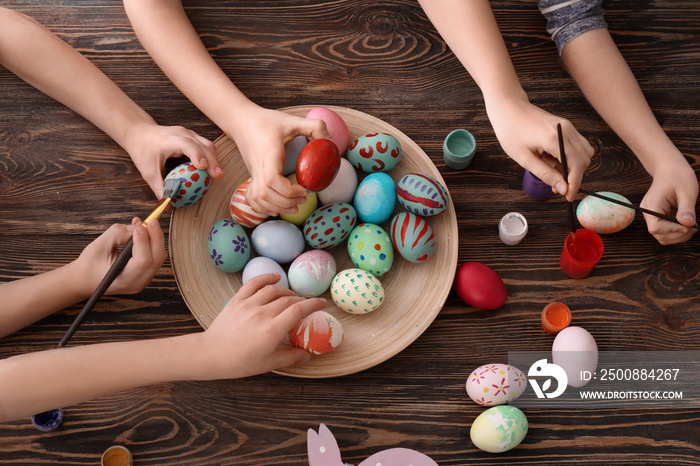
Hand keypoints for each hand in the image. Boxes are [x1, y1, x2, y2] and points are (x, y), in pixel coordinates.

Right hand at [73, 218, 166, 295]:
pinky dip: (152, 244)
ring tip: (147, 225)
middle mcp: (136, 283)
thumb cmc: (90, 263)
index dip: (144, 241)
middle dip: (156, 237)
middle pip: (156, 259)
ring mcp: (143, 281)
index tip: (140, 226)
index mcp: (123, 279)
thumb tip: (139, 226)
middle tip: (151, 221)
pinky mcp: (145, 276)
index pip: (143, 260)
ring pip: (159, 258)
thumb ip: (119, 233)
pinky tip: (145, 233)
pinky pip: (155, 259)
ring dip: (156, 239)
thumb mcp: (100, 244)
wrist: (85, 279)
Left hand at [124, 122, 222, 197]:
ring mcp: (190, 134)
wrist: (139, 132)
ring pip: (208, 145)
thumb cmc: (143, 149)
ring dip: (214, 160)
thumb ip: (159, 188)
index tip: (204, 168)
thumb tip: (169, 205)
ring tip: (216, 176)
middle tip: (218, 177)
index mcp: (171, 139)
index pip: (188, 145)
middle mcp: (183, 134)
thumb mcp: (148, 171)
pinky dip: (210, 158)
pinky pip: (205, 146)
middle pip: (204, 145)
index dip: (198, 155)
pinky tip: (210, 170)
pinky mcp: (192, 137)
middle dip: (213, 161)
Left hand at [199, 274, 325, 378]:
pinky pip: (253, 284)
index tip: (322, 303)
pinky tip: (275, 277)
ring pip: (274, 290)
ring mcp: (248, 304)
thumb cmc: (240, 363)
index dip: (313, 304)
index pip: (298, 311)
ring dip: (287, 292)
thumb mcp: (268, 364)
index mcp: (272, 330)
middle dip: (301, 301)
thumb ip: (291, 357)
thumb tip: (308, 355)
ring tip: (292, 297)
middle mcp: (262, 313)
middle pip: (288, 300)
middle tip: (307, 306)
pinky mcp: (237, 300)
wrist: (210, 355)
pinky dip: (266, 278)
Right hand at [228, 105, 330, 215]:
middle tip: (304, 199)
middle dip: (286, 202)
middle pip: (266, 193)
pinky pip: (251, 198)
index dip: (288, 190)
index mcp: (269, 154)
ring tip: (294, 207)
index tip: (304, 190)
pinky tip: (276, 209)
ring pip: (258, 198)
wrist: (241, 121)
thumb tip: (331, 142)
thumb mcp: (293, 120)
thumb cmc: (267, 121)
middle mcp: (258, 166)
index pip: (272, 179)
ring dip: (277, 207)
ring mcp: (252, 173)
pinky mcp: (251, 176)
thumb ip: (315, 126)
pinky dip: (262, 207)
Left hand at [485, 96, 594, 200]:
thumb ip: (545, 174)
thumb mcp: (524, 158)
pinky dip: (569, 157)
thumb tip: (563, 188)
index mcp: (554, 138)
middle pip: (584, 160)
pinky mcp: (566, 126)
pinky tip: (551, 159)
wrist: (508, 107)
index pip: (576, 166)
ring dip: (572, 166)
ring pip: (583, 152)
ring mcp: (568, 127)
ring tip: (550, 169)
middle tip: (556, 186)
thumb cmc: (511, 131)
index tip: (568, 196)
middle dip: (573, 176)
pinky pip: (576, 145)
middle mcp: (566, 131)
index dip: (574, 184)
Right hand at [640, 158, 697, 244]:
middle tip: (694, 227)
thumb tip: (688, 225)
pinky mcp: (657, 217)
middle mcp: (648, 213)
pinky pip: (665, 231)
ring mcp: (652, 216)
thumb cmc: (678, 176)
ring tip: (691, 226)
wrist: (669, 168)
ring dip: (678, 235)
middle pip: (659, 235)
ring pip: (662, 236)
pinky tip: (686, 223)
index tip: (689, 225)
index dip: (673, 230)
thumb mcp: (686, 191)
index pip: (656, 228)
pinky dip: (677, 231)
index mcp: (652, 206)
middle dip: (678, 235)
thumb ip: (686, 209)